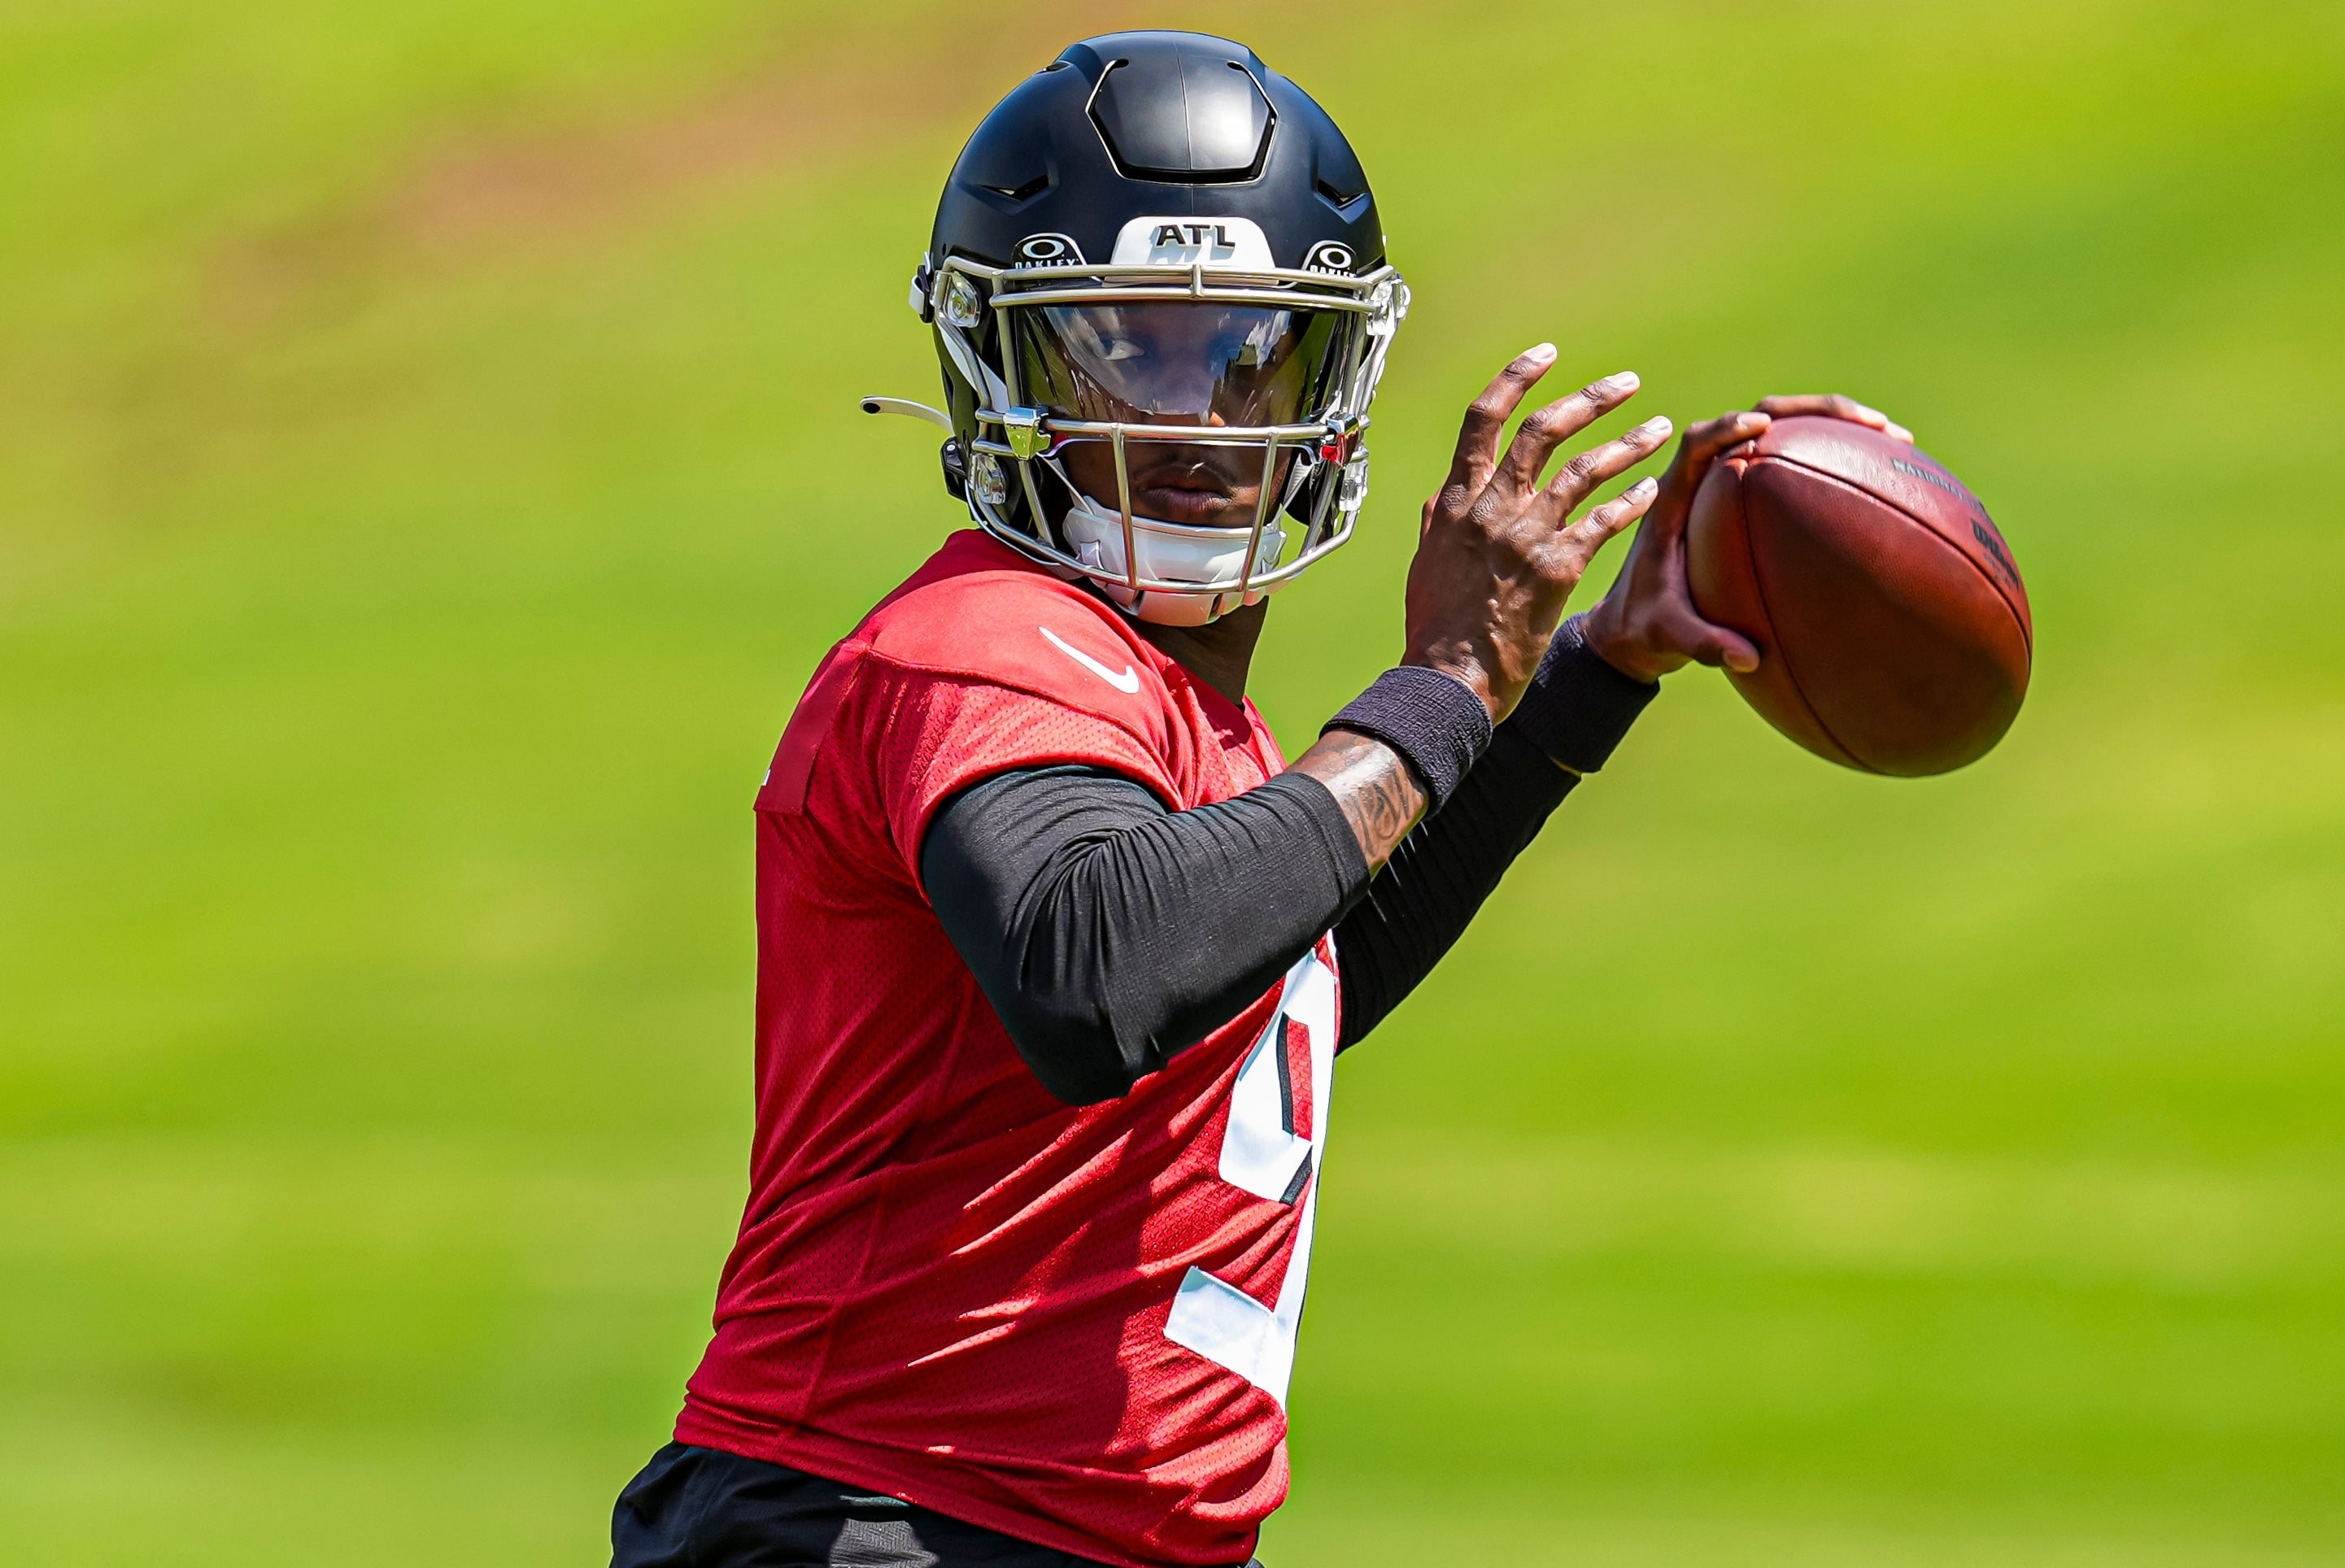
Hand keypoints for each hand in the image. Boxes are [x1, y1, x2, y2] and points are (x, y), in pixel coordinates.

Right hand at [1401, 346, 1672, 721]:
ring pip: (1584, 470)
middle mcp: (1491, 509)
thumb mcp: (1426, 562)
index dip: (1515, 378)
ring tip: (1660, 429)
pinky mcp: (1558, 569)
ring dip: (1627, 445)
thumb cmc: (1434, 627)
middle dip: (1589, 399)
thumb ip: (1438, 521)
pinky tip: (1654, 492)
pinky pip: (1604, 523)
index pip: (1483, 420)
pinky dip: (1632, 502)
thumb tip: (1440, 495)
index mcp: (1456, 501)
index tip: (1547, 355)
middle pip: (1544, 431)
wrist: (1448, 679)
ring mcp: (1526, 536)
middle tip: (1625, 383)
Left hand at [1581, 393, 1912, 682]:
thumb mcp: (1667, 636)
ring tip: (1896, 439)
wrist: (1633, 626)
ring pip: (1787, 435)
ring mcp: (1733, 484)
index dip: (1726, 429)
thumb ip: (1701, 645)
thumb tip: (1747, 660)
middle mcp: (1706, 480)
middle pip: (1758, 419)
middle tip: (1871, 424)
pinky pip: (1799, 466)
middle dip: (1813, 412)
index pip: (1697, 445)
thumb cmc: (1645, 627)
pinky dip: (1840, 462)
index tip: (1760, 428)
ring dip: (1838, 428)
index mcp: (1674, 500)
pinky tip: (1884, 475)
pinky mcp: (1754, 497)